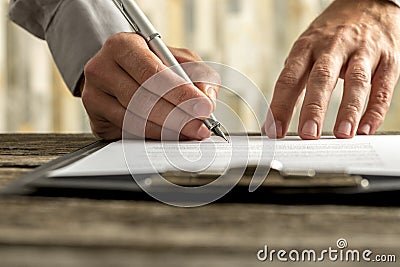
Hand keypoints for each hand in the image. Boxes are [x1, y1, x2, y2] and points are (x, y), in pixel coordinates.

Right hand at [82, 33, 218, 139]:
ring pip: (135, 120)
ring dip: (167, 130)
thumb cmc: (150, 64)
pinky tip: (170, 135)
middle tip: (200, 127)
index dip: (180, 93)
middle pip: (142, 100)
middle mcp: (101, 69)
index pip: (152, 73)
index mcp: (121, 46)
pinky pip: (127, 134)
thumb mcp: (176, 58)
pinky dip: (153, 137)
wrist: (118, 72)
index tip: (203, 107)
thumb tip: (206, 98)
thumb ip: (196, 73)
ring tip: (190, 132)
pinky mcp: (95, 120)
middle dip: (178, 117)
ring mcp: (93, 96)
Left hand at [265, 0, 399, 138]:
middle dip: (313, 108)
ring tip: (342, 133)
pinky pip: (382, 86)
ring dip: (348, 109)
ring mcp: (362, 52)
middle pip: (321, 78)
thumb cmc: (330, 34)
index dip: (280, 106)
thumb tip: (278, 117)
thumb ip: (295, 81)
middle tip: (308, 134)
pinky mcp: (387, 59)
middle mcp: (332, 47)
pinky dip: (375, 109)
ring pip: (356, 81)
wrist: (367, 1)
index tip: (273, 130)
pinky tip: (367, 127)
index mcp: (306, 47)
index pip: (288, 79)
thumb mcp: (306, 49)